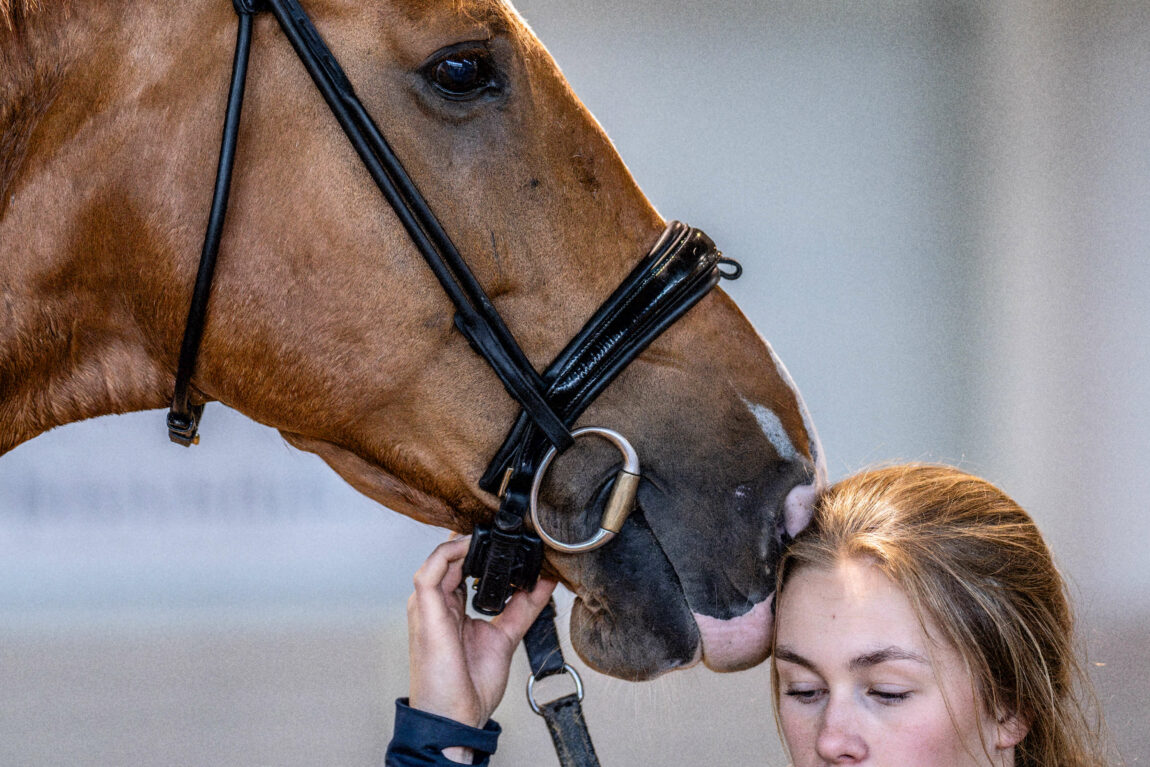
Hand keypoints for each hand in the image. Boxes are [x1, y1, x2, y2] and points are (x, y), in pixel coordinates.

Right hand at [406, 536, 556, 729]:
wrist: (456, 718)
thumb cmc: (470, 687)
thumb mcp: (505, 637)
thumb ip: (524, 607)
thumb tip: (545, 583)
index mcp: (451, 609)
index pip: (461, 567)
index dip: (481, 549)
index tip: (509, 538)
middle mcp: (436, 604)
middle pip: (451, 558)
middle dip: (476, 540)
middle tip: (506, 528)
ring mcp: (428, 606)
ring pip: (439, 558)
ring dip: (463, 542)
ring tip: (491, 533)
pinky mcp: (424, 611)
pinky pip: (429, 571)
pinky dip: (449, 554)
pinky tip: (473, 547)